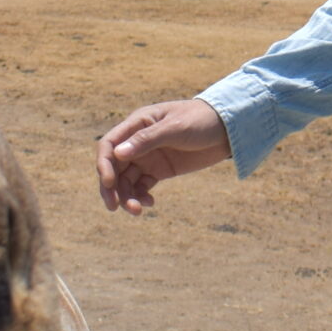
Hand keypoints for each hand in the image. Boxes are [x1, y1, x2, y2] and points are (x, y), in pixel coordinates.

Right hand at [96, 99, 231, 214]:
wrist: (227, 129)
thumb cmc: (200, 120)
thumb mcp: (175, 128)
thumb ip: (147, 140)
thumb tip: (118, 154)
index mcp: (137, 124)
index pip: (109, 145)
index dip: (104, 164)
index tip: (109, 183)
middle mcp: (137, 141)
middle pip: (114, 167)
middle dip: (111, 187)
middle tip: (114, 207)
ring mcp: (148, 157)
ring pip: (127, 180)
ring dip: (126, 196)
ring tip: (137, 210)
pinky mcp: (159, 170)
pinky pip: (142, 186)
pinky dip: (140, 196)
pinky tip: (149, 204)